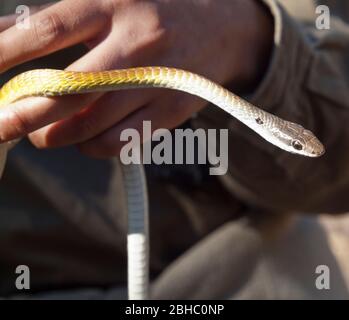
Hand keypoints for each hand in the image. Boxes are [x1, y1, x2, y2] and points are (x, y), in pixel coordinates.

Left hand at [0, 0, 272, 157]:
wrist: (223, 28)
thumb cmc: (157, 12)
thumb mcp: (111, 0)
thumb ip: (59, 21)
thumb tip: (6, 37)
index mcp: (114, 5)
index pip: (47, 32)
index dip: (6, 55)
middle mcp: (136, 45)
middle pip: (70, 91)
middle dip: (26, 115)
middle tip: (4, 125)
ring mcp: (157, 83)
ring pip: (94, 126)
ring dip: (58, 136)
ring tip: (45, 132)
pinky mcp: (171, 112)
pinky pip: (121, 142)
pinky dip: (93, 146)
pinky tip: (86, 137)